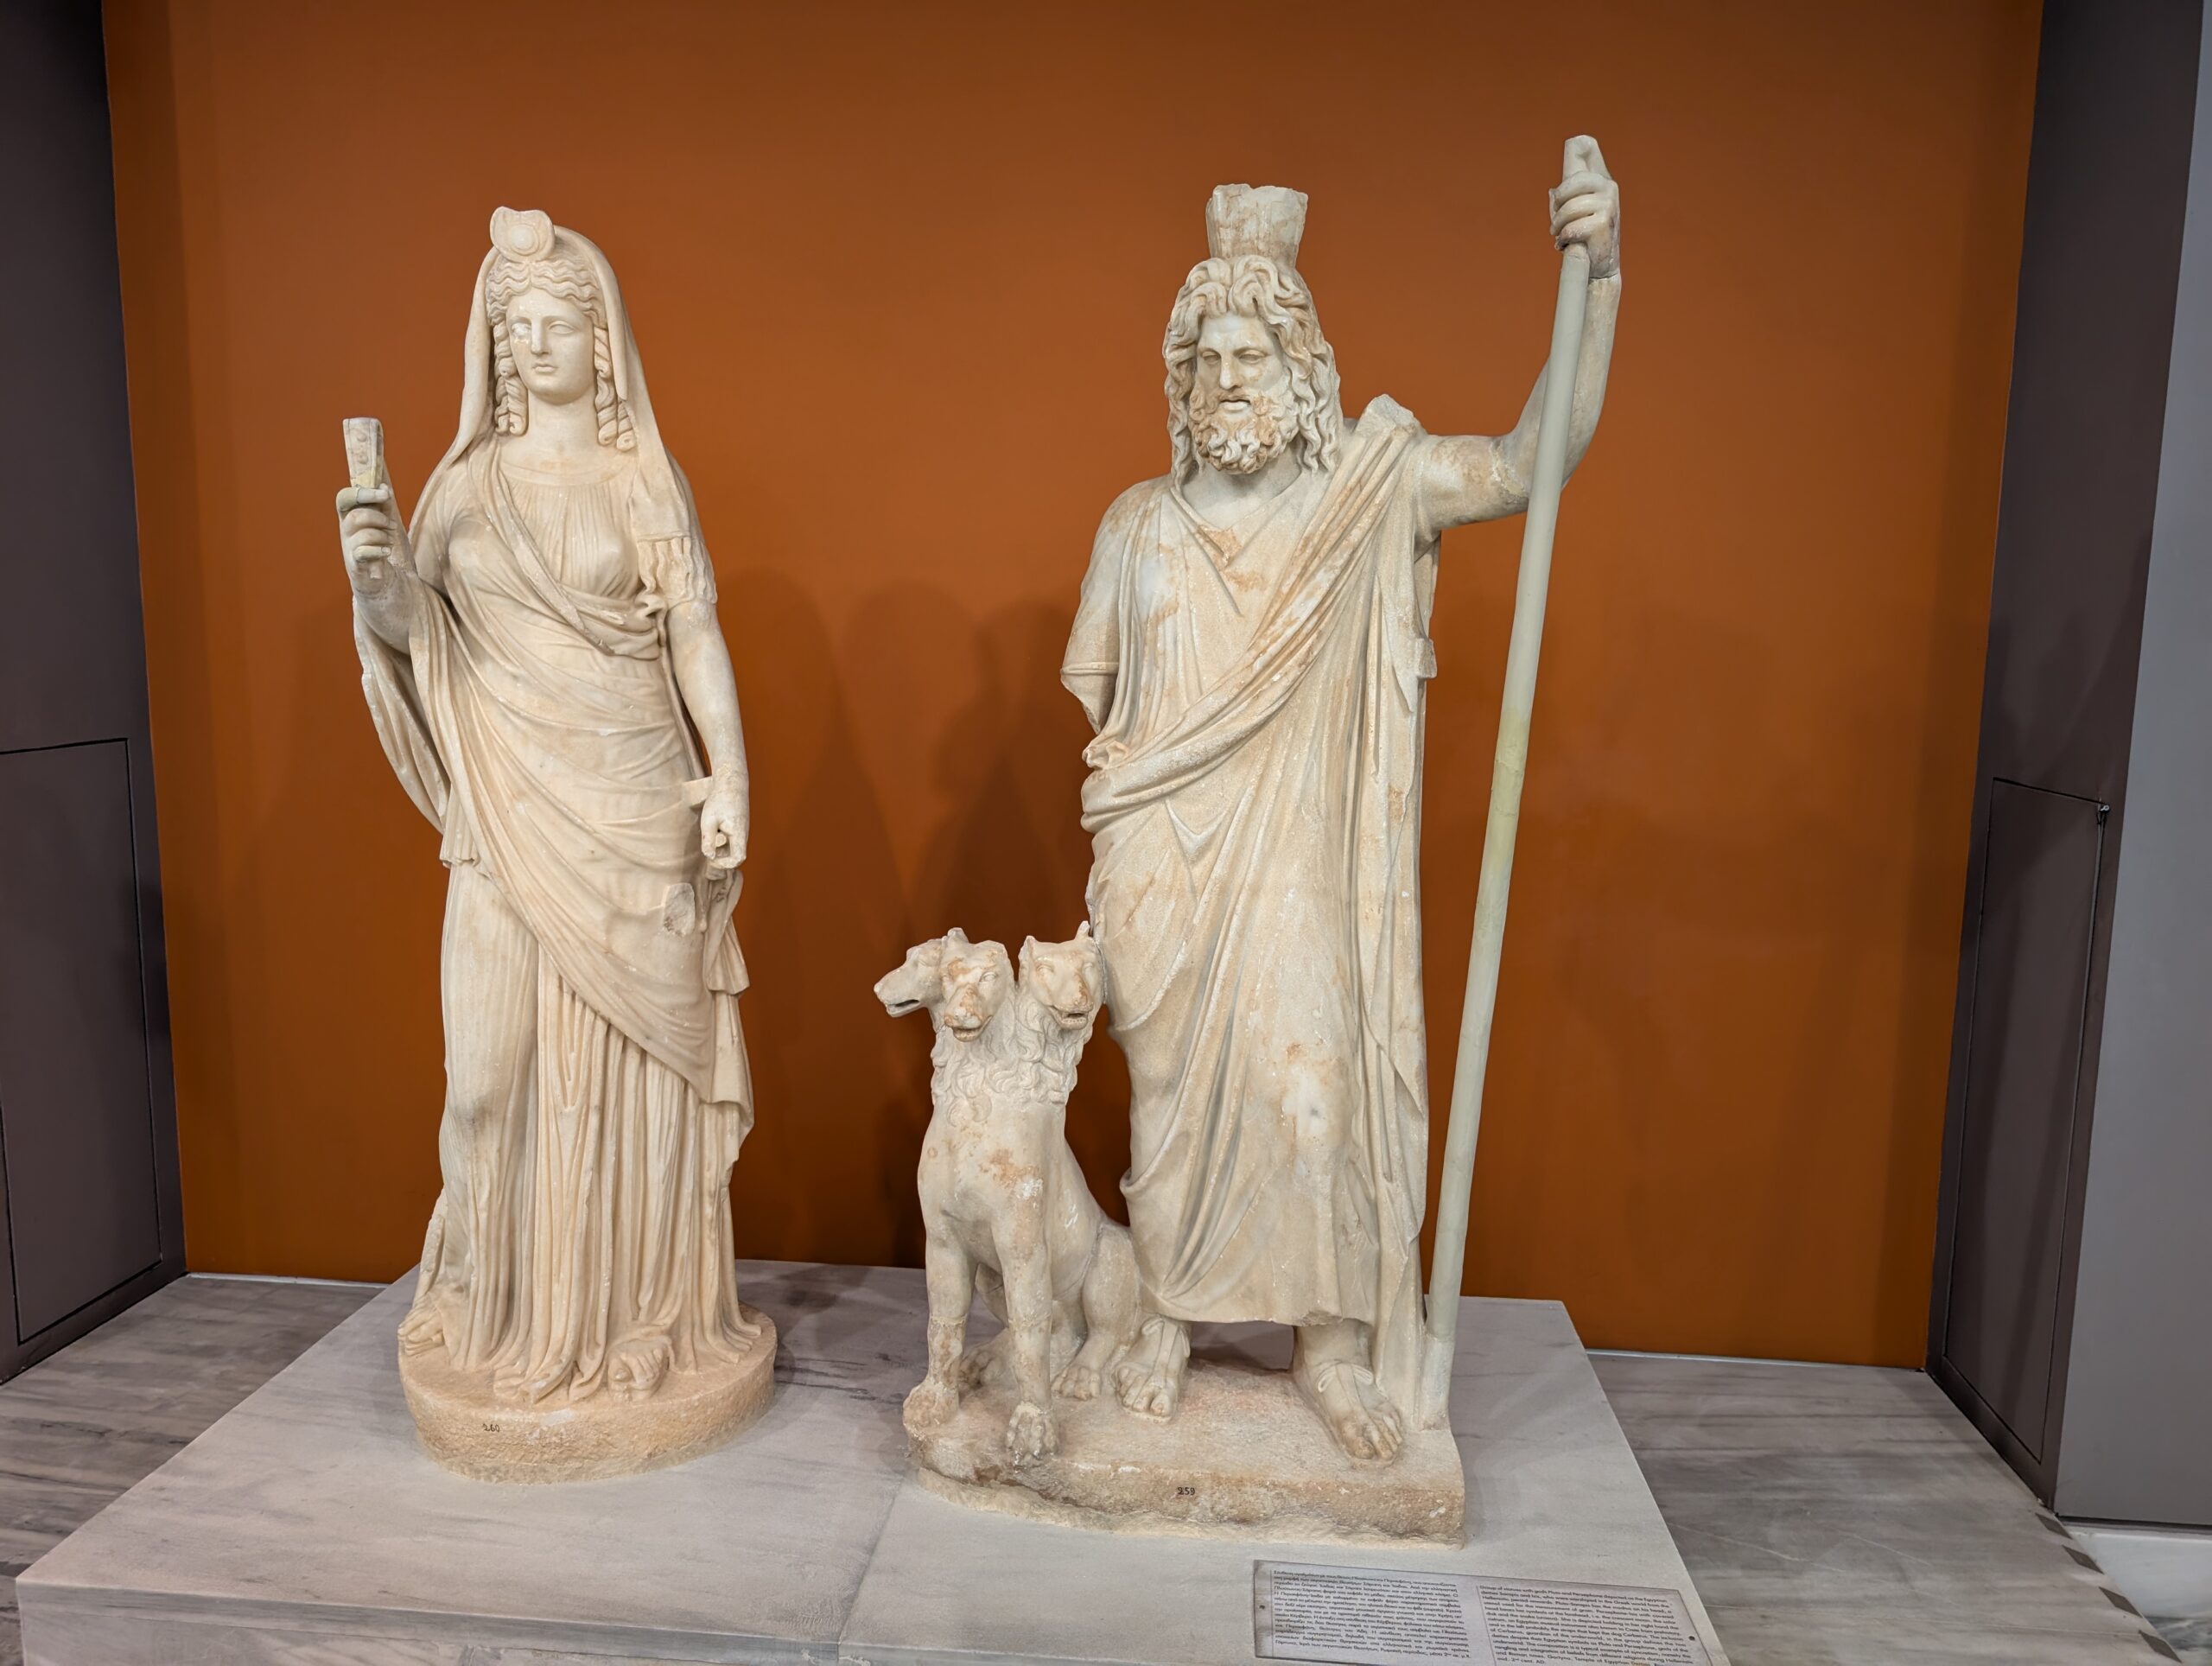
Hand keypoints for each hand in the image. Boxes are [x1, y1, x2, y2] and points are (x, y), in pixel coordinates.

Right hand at [336, 483, 412, 595]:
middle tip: (392, 526)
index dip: (362, 492)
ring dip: (383, 537)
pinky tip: (386, 552)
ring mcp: (349, 547)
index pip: (344, 498)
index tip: (385, 493)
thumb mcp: (382, 521)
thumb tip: (384, 487)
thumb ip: (383, 504)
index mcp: (349, 515)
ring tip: (389, 542)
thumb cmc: (377, 543)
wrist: (374, 576)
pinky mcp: (355, 563)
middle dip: (379, 518)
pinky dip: (378, 551)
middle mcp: (345, 530)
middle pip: (356, 516)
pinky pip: (363, 553)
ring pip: (363, 535)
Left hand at [699, 772, 747, 868]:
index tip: (711, 857)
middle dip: (721, 857)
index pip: (738, 859)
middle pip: (736, 856)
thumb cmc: (719, 800)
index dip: (725, 864)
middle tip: (708, 849)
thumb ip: (709, 841)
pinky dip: (723, 840)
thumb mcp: (708, 821)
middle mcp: (744, 834)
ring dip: (721, 848)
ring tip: (711, 834)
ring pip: (734, 848)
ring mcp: (743, 831)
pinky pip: (733, 840)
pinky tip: (715, 829)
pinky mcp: (740, 826)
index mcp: (738, 834)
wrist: (731, 783)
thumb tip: (709, 857)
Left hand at [1549, 135, 1619, 279]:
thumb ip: (1564, 195)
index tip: (1573, 152)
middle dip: (1558, 203)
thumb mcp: (1571, 210)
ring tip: (1561, 234)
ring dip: (1559, 226)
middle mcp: (1607, 186)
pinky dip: (1565, 238)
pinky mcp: (1604, 223)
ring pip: (1568, 208)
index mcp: (1599, 178)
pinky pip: (1572, 227)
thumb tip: (1553, 191)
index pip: (1586, 146)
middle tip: (1556, 220)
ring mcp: (1608, 203)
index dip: (1574, 147)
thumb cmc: (1583, 235)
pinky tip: (1568, 243)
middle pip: (1569, 182)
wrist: (1599, 265)